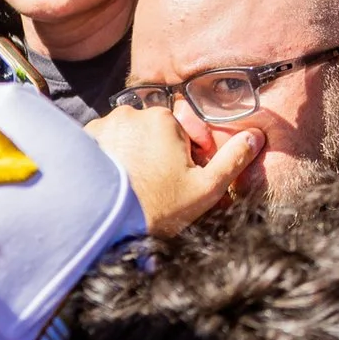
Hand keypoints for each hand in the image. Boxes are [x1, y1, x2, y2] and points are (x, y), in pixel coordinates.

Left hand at [85, 106, 259, 236]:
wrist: (104, 225)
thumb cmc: (158, 207)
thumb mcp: (206, 188)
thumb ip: (234, 159)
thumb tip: (256, 136)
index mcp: (164, 118)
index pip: (184, 131)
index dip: (190, 157)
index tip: (183, 181)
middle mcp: (131, 113)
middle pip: (155, 134)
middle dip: (161, 156)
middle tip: (159, 189)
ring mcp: (103, 125)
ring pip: (129, 139)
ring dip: (135, 157)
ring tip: (134, 189)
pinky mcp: (82, 141)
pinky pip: (104, 146)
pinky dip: (111, 161)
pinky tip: (115, 185)